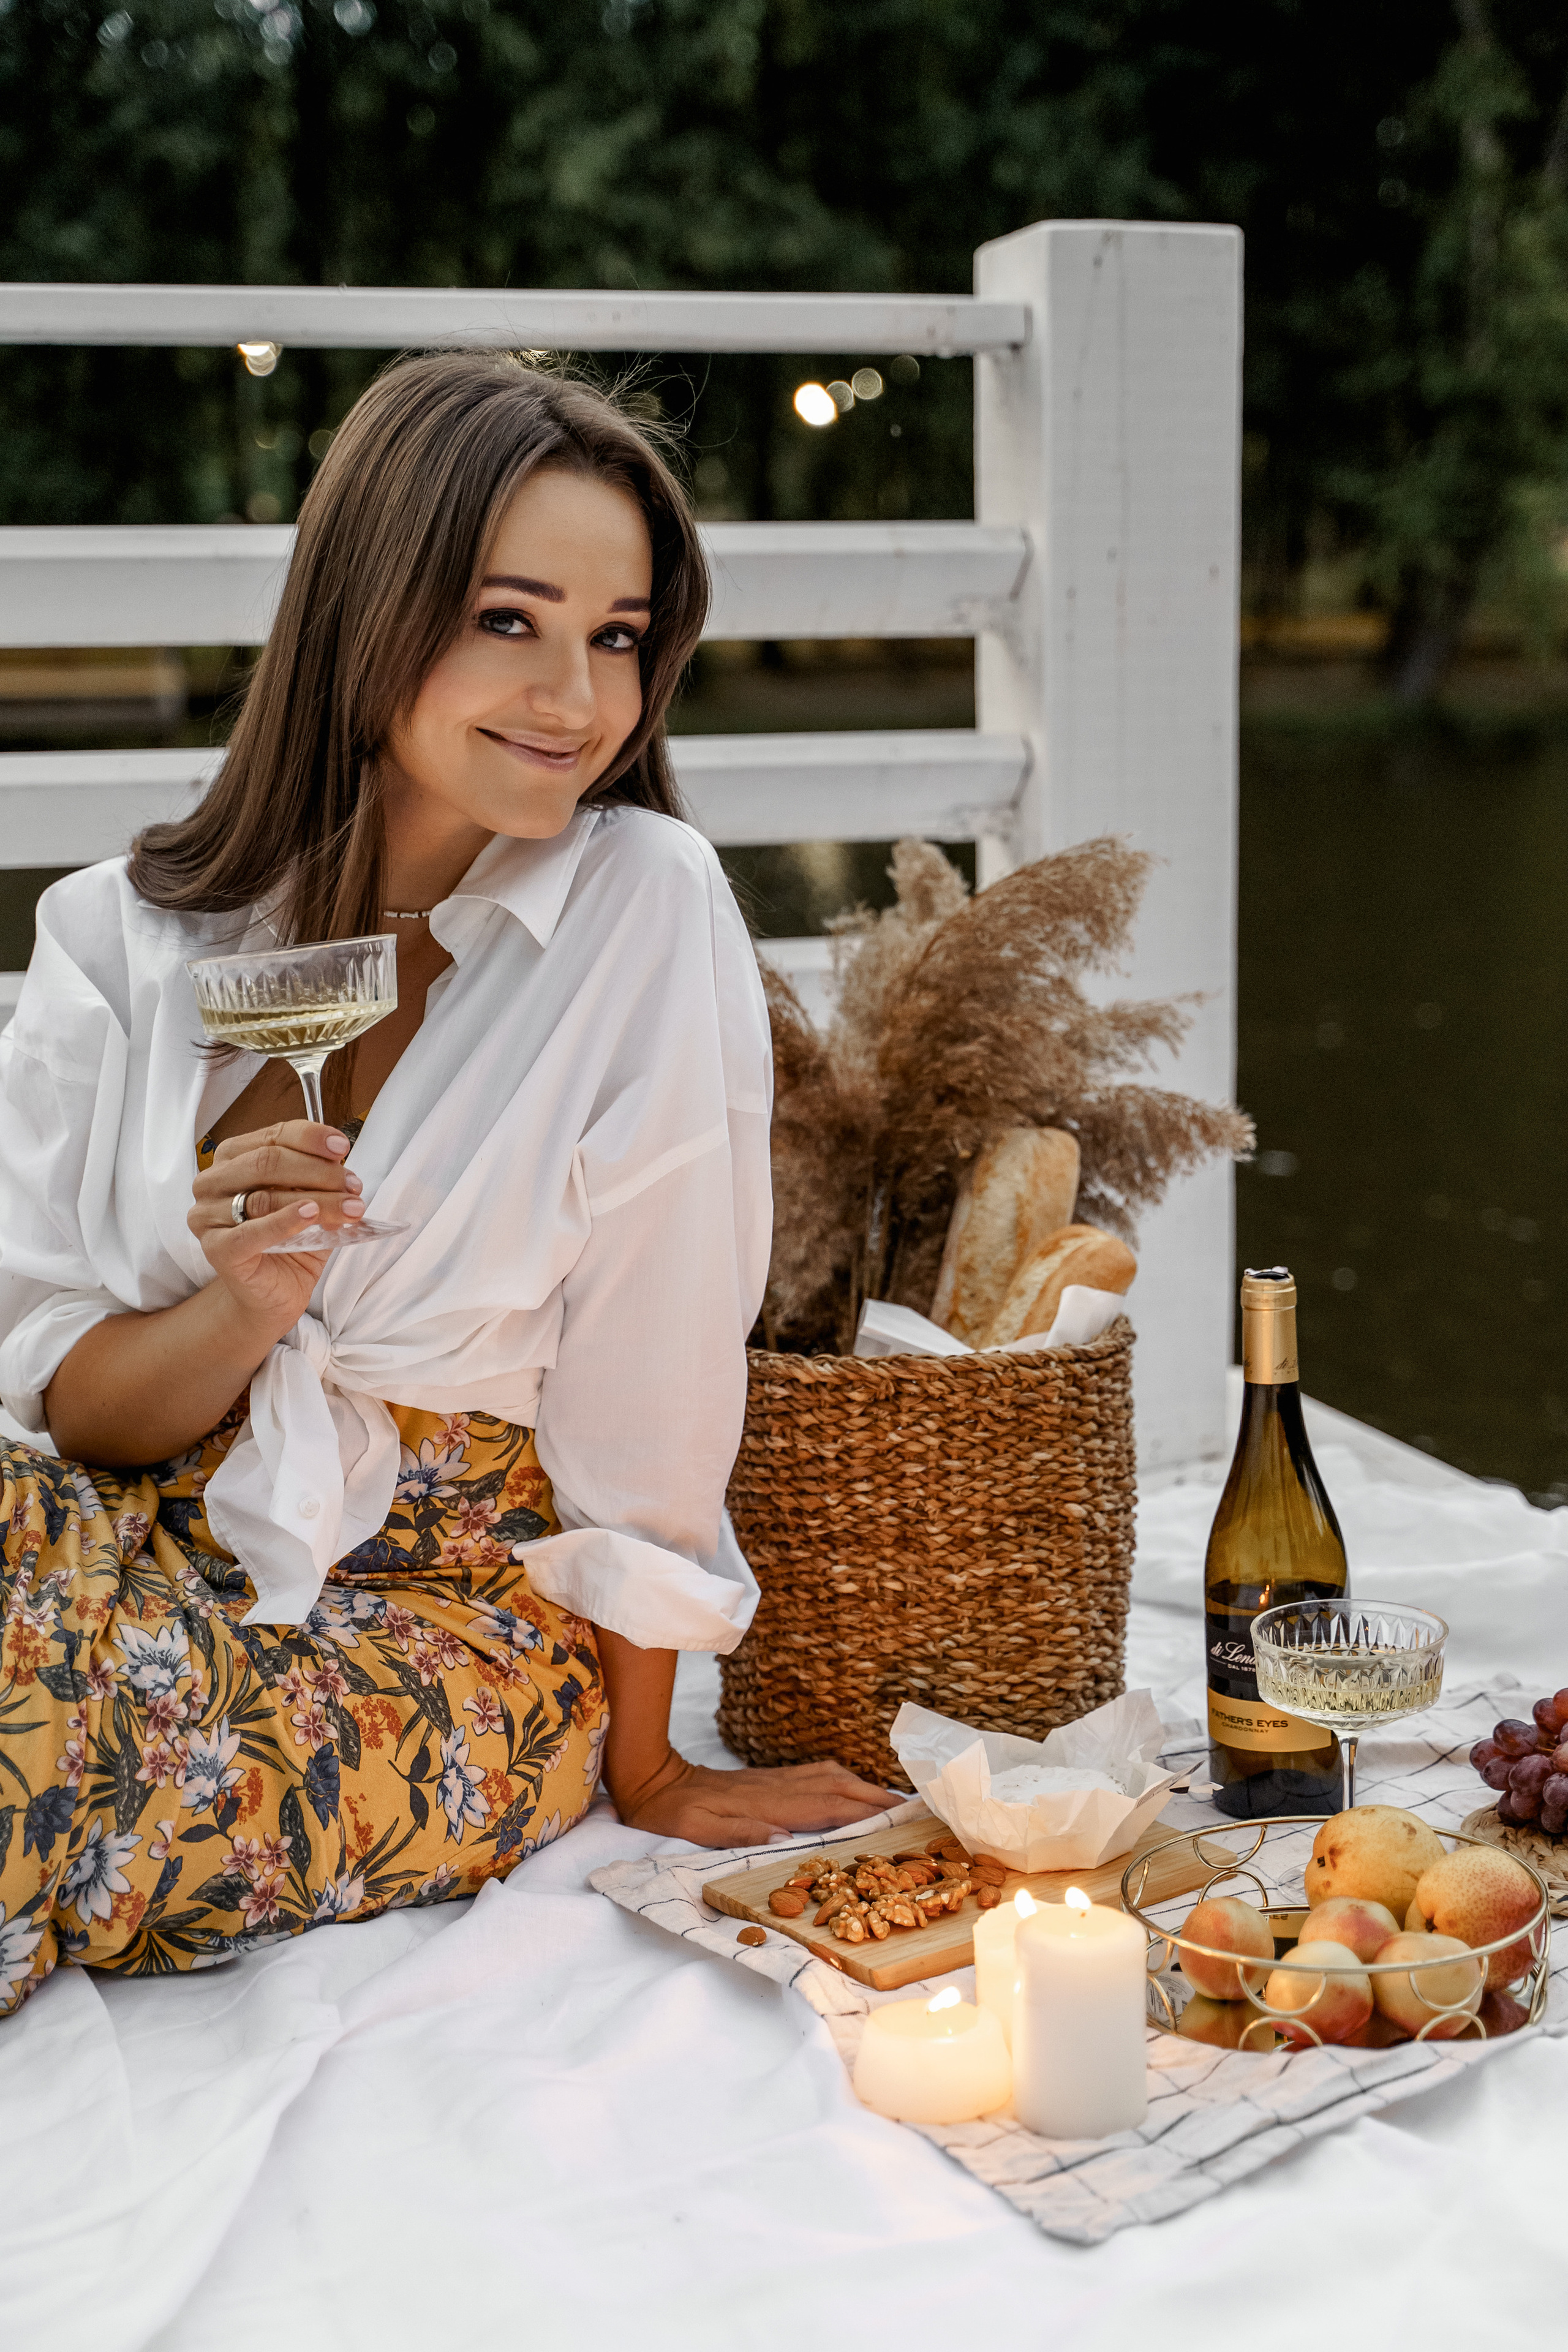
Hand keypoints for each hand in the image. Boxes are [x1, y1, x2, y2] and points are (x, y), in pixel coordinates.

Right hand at [188, 1119, 363, 1331]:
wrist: (273, 1294)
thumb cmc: (289, 1242)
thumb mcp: (311, 1202)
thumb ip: (320, 1181)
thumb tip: (343, 1168)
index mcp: (233, 1158)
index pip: (272, 1136)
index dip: (310, 1138)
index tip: (342, 1147)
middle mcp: (212, 1182)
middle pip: (267, 1162)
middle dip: (318, 1171)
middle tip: (353, 1185)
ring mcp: (207, 1216)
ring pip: (265, 1197)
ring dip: (316, 1200)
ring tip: (350, 1207)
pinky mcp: (215, 1249)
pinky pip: (251, 1232)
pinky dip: (284, 1221)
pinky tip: (310, 1215)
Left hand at [611, 1751, 891, 1847]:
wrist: (653, 1778)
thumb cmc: (673, 1812)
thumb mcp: (697, 1830)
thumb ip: (739, 1832)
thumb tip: (781, 1837)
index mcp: (765, 1805)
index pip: (823, 1807)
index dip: (860, 1811)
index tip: (894, 1816)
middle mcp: (776, 1788)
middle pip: (836, 1789)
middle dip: (875, 1797)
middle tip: (912, 1808)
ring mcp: (774, 1780)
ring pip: (829, 1777)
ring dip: (863, 1787)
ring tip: (893, 1800)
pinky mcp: (768, 1778)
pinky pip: (814, 1775)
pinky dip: (842, 1780)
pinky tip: (852, 1788)